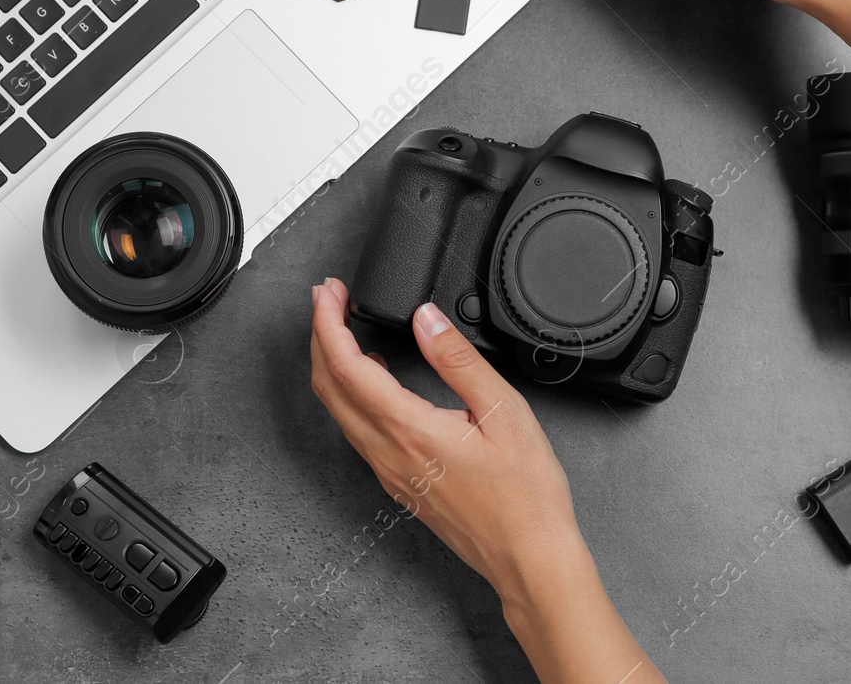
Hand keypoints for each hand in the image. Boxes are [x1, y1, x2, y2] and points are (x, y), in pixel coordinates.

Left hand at [308, 278, 580, 595]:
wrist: (529, 559)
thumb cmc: (525, 496)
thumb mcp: (503, 411)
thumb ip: (458, 359)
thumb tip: (426, 319)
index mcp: (408, 429)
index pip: (346, 366)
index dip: (329, 322)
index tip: (330, 292)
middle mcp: (388, 453)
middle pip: (329, 387)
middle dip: (320, 336)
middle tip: (329, 299)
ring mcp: (389, 471)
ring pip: (339, 410)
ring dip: (333, 365)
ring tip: (344, 330)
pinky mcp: (398, 482)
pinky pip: (358, 430)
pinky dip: (351, 394)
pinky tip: (374, 379)